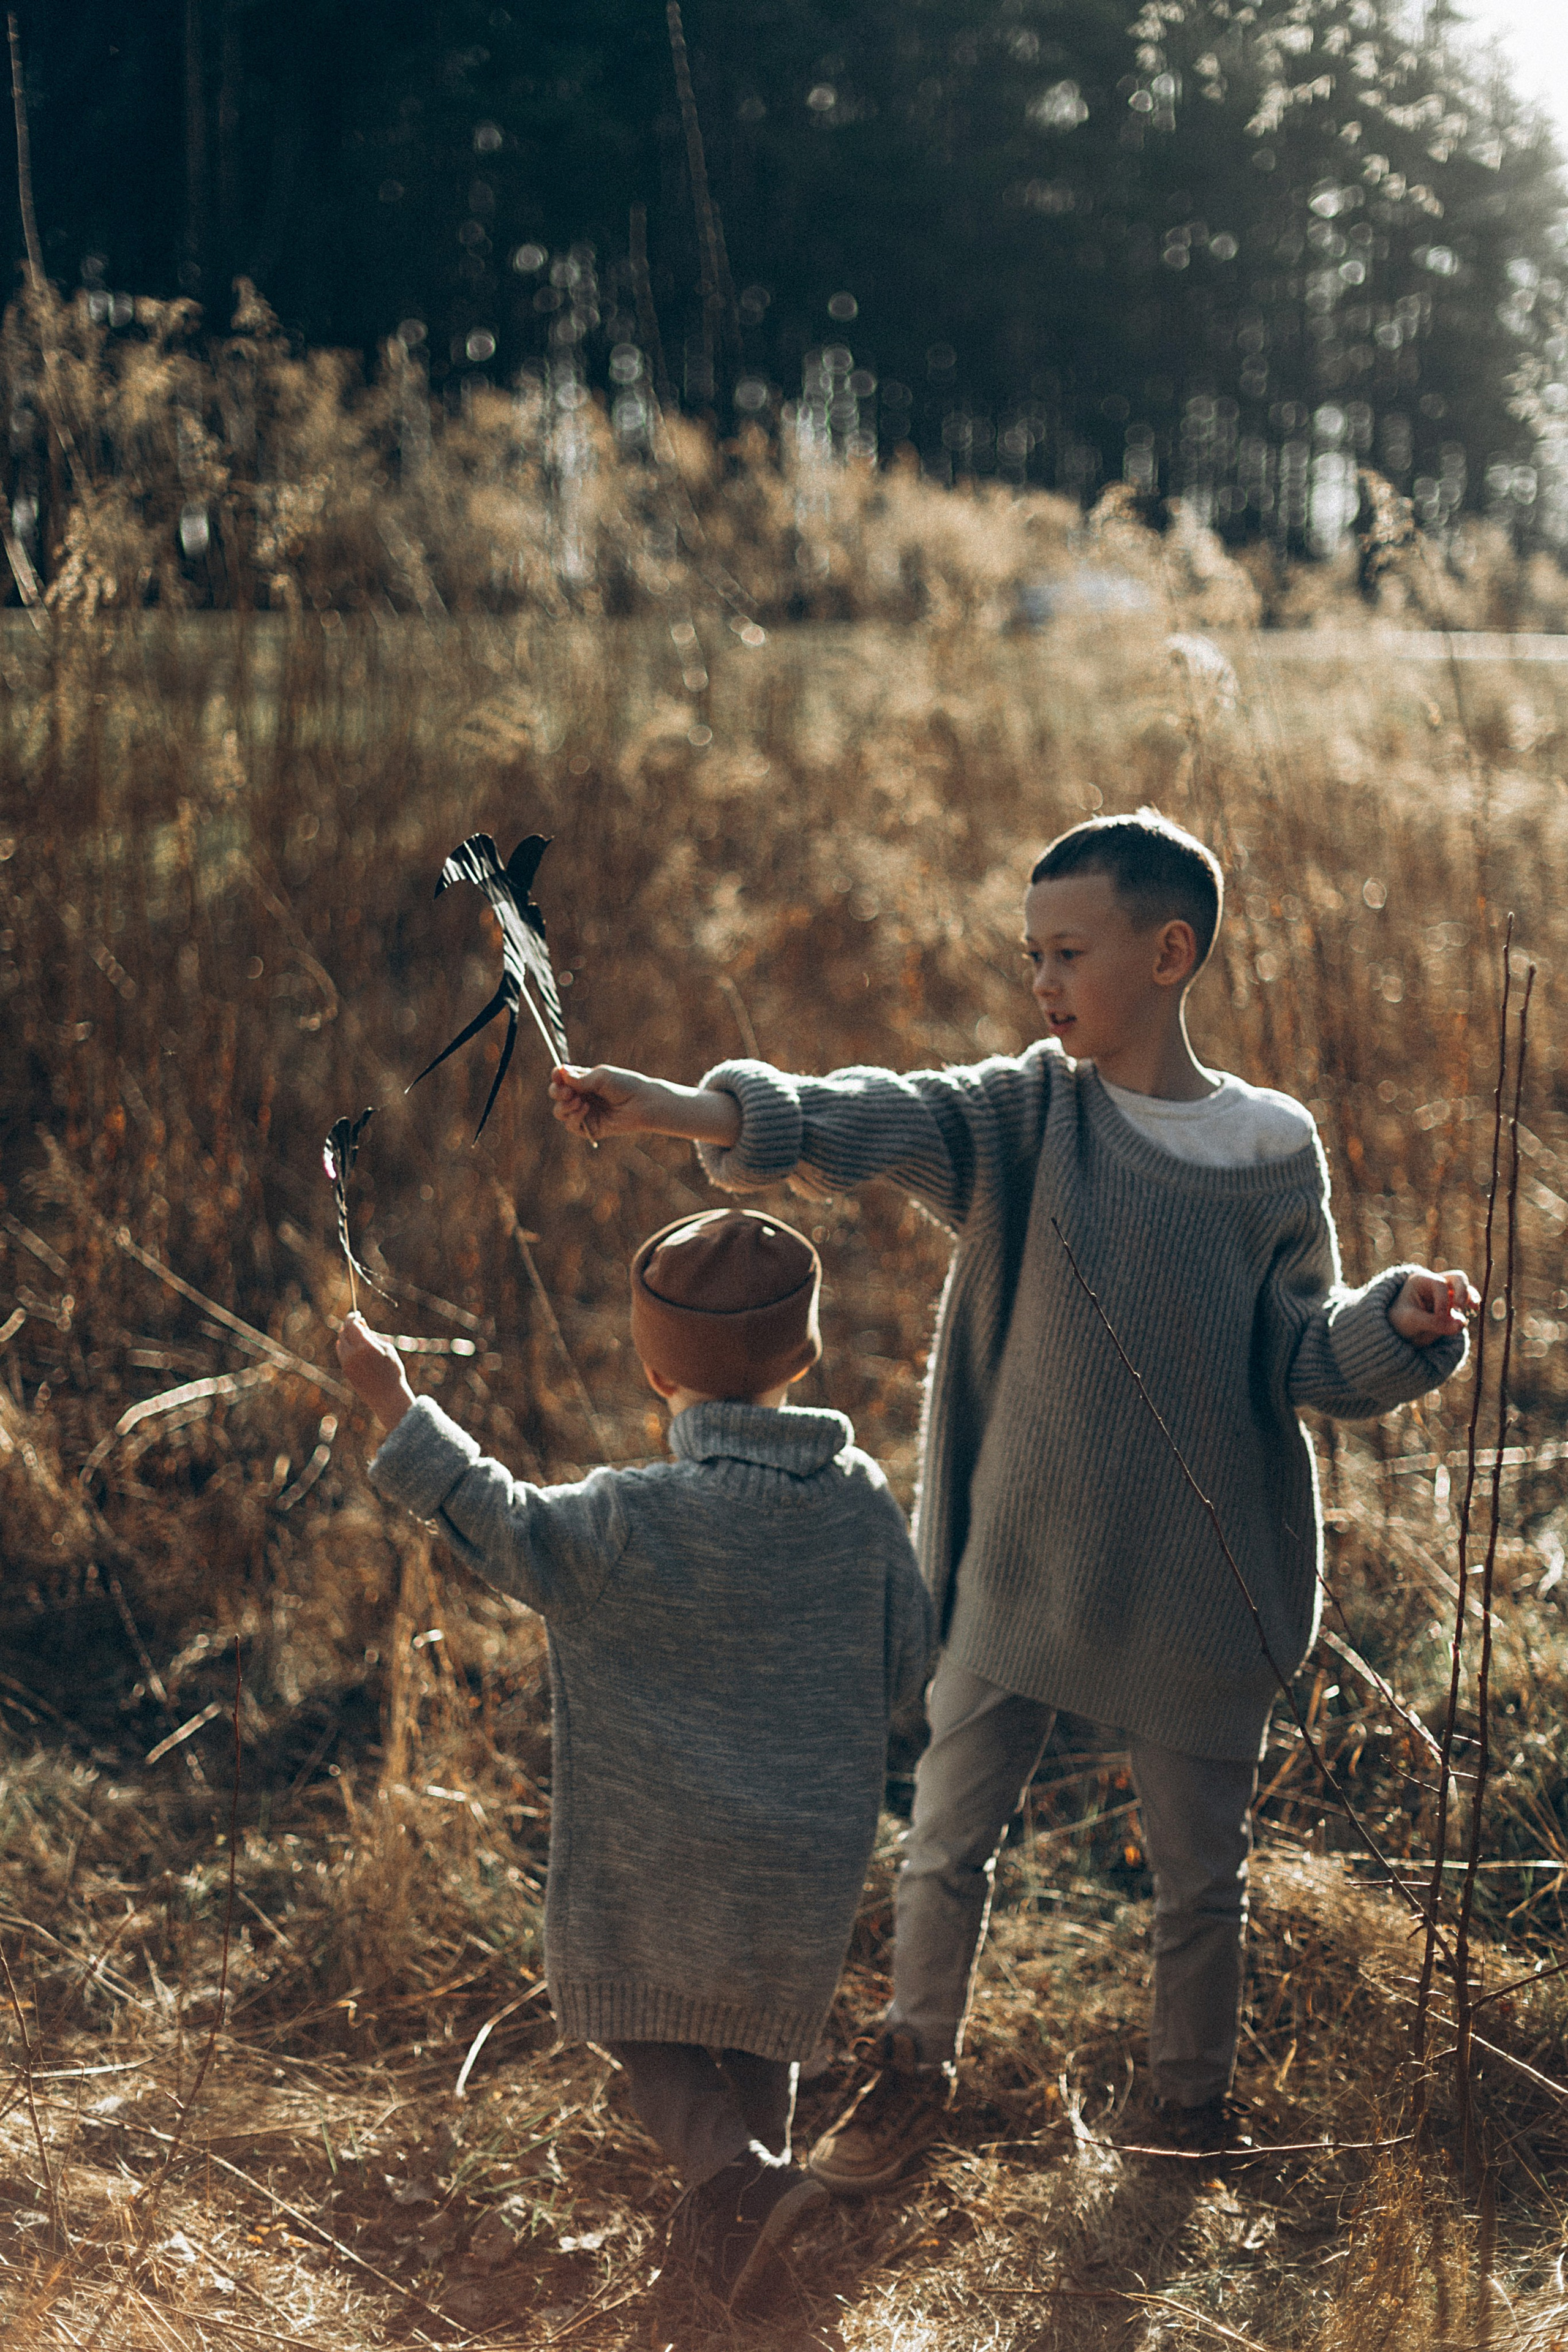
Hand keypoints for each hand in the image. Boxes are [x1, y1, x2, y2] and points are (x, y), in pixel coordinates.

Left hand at [336, 1312, 417, 1427]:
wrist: (387, 1396)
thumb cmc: (392, 1371)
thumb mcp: (386, 1349)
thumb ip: (371, 1335)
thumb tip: (360, 1323)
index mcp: (365, 1347)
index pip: (351, 1325)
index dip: (353, 1317)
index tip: (357, 1314)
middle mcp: (352, 1354)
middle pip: (343, 1332)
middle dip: (349, 1325)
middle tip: (358, 1323)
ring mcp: (347, 1363)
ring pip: (340, 1343)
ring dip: (346, 1336)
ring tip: (358, 1336)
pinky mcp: (346, 1371)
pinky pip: (341, 1353)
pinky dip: (345, 1346)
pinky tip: (355, 1348)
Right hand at [548, 1064, 741, 1149]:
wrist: (642, 1104)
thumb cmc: (625, 1085)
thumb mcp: (601, 1077)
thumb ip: (580, 1078)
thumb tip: (560, 1073)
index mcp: (584, 1080)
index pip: (561, 1078)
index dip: (556, 1078)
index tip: (559, 1076)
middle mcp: (582, 1096)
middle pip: (556, 1095)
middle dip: (557, 1093)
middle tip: (568, 1092)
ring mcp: (585, 1112)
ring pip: (560, 1112)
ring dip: (565, 1106)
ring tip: (580, 1101)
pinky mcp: (590, 1128)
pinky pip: (571, 1126)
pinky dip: (574, 1118)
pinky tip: (585, 1109)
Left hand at [1389, 1268, 1475, 1346]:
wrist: (1400, 1330)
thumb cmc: (1401, 1320)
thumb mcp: (1411, 1321)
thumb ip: (1434, 1323)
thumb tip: (1462, 1324)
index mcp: (1421, 1280)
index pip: (1439, 1284)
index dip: (1442, 1301)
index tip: (1438, 1317)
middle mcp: (1436, 1282)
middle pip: (1457, 1278)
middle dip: (1462, 1291)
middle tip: (1459, 1306)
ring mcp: (1446, 1293)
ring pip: (1465, 1288)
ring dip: (1470, 1297)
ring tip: (1474, 1309)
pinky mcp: (1453, 1305)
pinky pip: (1468, 1301)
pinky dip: (1472, 1305)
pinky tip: (1475, 1311)